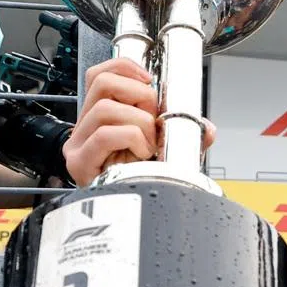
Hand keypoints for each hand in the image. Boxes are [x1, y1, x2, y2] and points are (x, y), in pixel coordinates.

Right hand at [63, 58, 215, 185]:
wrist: (137, 218)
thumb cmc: (146, 182)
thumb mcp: (169, 152)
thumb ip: (187, 136)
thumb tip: (207, 129)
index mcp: (100, 120)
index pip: (99, 75)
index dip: (125, 68)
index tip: (150, 81)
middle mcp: (85, 129)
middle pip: (102, 84)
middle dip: (139, 96)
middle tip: (154, 120)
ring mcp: (79, 145)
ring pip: (105, 108)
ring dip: (139, 122)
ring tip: (150, 144)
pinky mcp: (79, 162)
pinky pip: (105, 134)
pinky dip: (131, 138)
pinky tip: (142, 154)